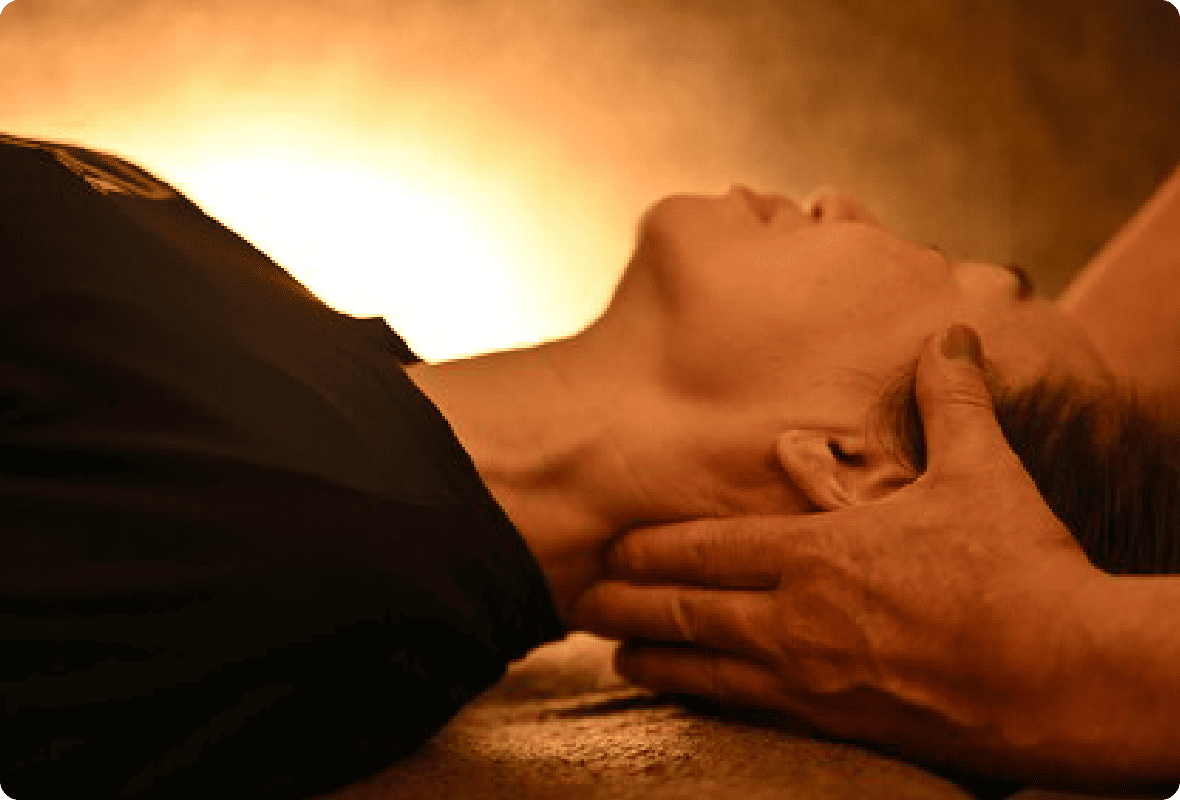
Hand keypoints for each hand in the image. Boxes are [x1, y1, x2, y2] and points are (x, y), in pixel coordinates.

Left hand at [572, 325, 1102, 782]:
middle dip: (627, 601)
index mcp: (819, 551)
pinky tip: (690, 699)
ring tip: (614, 654)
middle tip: (579, 599)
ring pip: (705, 666)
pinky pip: (751, 711)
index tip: (610, 544)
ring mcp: (812, 677)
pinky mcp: (840, 724)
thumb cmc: (1020, 572)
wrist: (1066, 675)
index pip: (706, 546)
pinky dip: (707, 700)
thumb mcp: (983, 472)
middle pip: (687, 608)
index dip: (651, 546)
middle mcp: (798, 616)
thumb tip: (952, 338)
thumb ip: (953, 402)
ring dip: (654, 656)